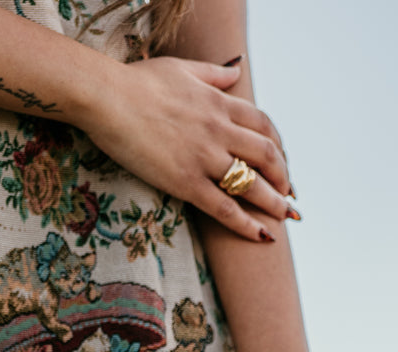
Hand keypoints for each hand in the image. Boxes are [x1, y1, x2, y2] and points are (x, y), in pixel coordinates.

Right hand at [82, 57, 292, 242]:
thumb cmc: (139, 81)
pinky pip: (225, 208)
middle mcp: (219, 130)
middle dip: (283, 177)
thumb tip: (237, 71)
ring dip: (273, 203)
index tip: (283, 161)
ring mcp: (204, 157)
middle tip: (288, 194)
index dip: (279, 146)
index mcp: (219, 103)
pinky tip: (261, 236)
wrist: (108, 98)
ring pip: (252, 184)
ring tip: (284, 217)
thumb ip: (214, 73)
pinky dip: (247, 224)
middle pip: (266, 155)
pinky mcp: (186, 182)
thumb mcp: (183, 68)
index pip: (263, 126)